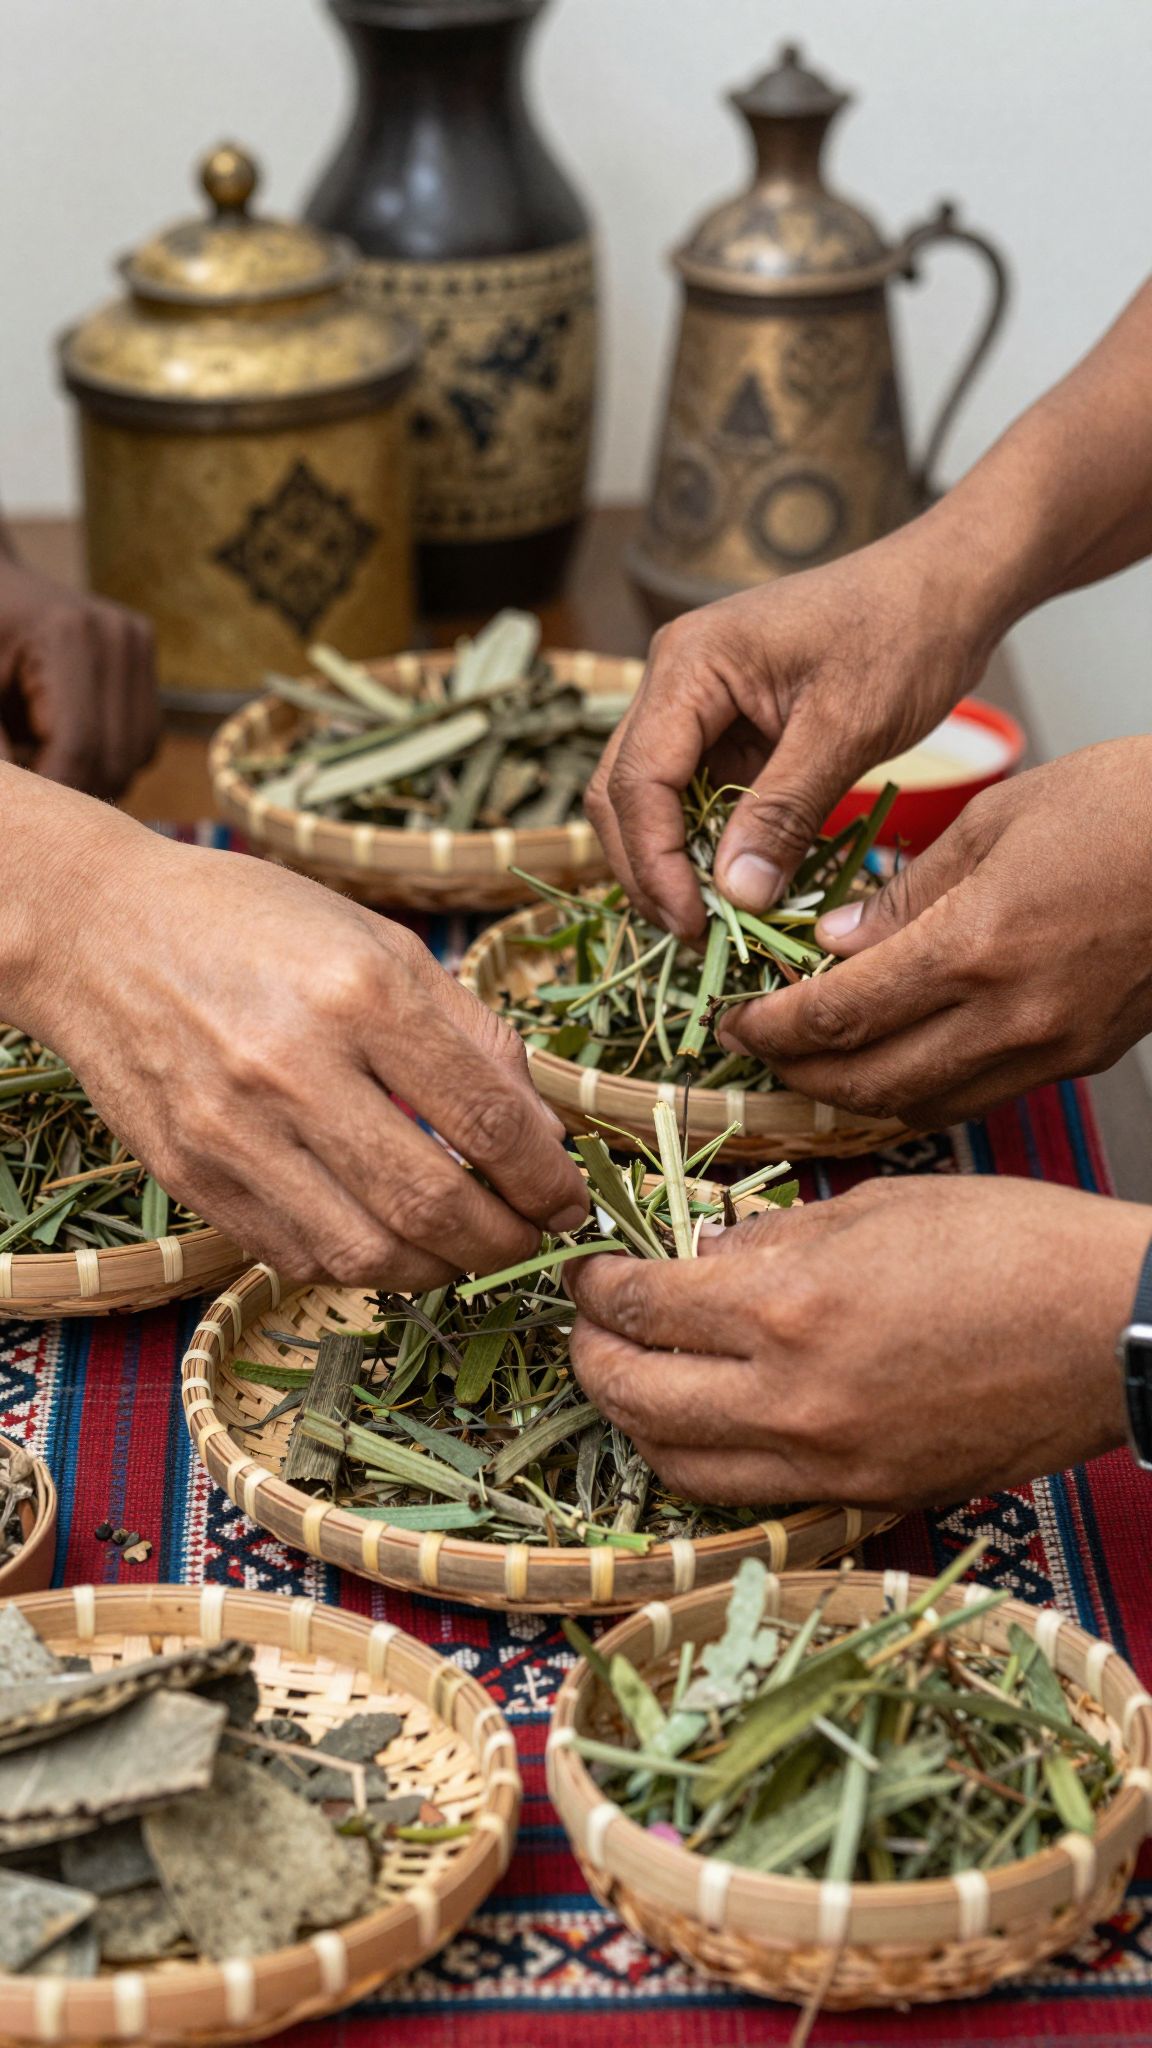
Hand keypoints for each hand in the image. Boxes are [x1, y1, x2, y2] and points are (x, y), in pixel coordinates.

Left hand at [0, 553, 157, 798]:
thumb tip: (14, 816)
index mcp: (70, 637)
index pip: (80, 749)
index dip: (54, 797)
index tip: (30, 821)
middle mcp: (119, 639)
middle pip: (116, 758)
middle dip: (74, 793)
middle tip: (36, 803)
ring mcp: (138, 646)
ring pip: (136, 756)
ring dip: (93, 777)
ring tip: (44, 762)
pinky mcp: (145, 657)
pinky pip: (142, 738)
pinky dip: (108, 757)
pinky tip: (67, 746)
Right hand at [9, 782, 586, 1286]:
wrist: (100, 933)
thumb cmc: (255, 925)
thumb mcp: (379, 941)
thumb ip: (470, 1032)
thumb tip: (542, 1128)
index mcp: (359, 993)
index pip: (487, 1120)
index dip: (547, 1178)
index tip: (571, 1198)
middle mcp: (294, 1067)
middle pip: (434, 1203)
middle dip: (506, 1241)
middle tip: (533, 1239)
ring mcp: (233, 1132)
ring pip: (368, 1253)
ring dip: (441, 1269)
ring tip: (467, 1249)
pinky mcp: (191, 1177)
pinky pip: (298, 1257)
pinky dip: (362, 1265)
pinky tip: (388, 1240)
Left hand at [567, 1177, 1148, 1510]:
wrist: (1114, 1331)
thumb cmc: (1011, 1245)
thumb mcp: (878, 1205)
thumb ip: (773, 1236)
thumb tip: (700, 1254)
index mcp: (789, 1306)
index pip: (642, 1307)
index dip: (596, 1287)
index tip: (586, 1271)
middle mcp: (792, 1399)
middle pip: (635, 1395)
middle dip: (590, 1356)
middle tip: (587, 1326)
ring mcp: (829, 1464)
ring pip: (679, 1464)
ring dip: (636, 1419)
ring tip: (631, 1378)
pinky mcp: (868, 1499)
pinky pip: (752, 1496)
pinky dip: (707, 1463)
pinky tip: (707, 1426)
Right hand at [586, 522, 1006, 937]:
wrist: (947, 585)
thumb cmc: (904, 634)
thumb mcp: (846, 728)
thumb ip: (783, 811)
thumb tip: (736, 895)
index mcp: (689, 664)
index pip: (636, 779)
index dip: (654, 861)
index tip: (694, 923)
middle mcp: (675, 679)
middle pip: (622, 793)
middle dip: (648, 869)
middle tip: (695, 935)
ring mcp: (696, 703)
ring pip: (650, 800)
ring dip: (672, 862)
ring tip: (713, 922)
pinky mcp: (727, 726)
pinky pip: (696, 796)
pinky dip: (708, 844)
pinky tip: (738, 887)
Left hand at [716, 739, 1151, 1127]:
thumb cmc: (1126, 807)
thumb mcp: (997, 820)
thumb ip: (904, 893)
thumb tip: (831, 943)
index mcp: (975, 946)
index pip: (837, 1016)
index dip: (770, 1028)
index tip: (735, 1020)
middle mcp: (1011, 1015)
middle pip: (867, 1082)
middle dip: (797, 1075)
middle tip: (759, 1050)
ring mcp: (1051, 1047)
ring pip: (922, 1104)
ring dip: (856, 1092)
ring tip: (818, 1060)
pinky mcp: (1081, 1058)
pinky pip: (977, 1095)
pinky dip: (921, 1087)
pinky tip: (898, 1057)